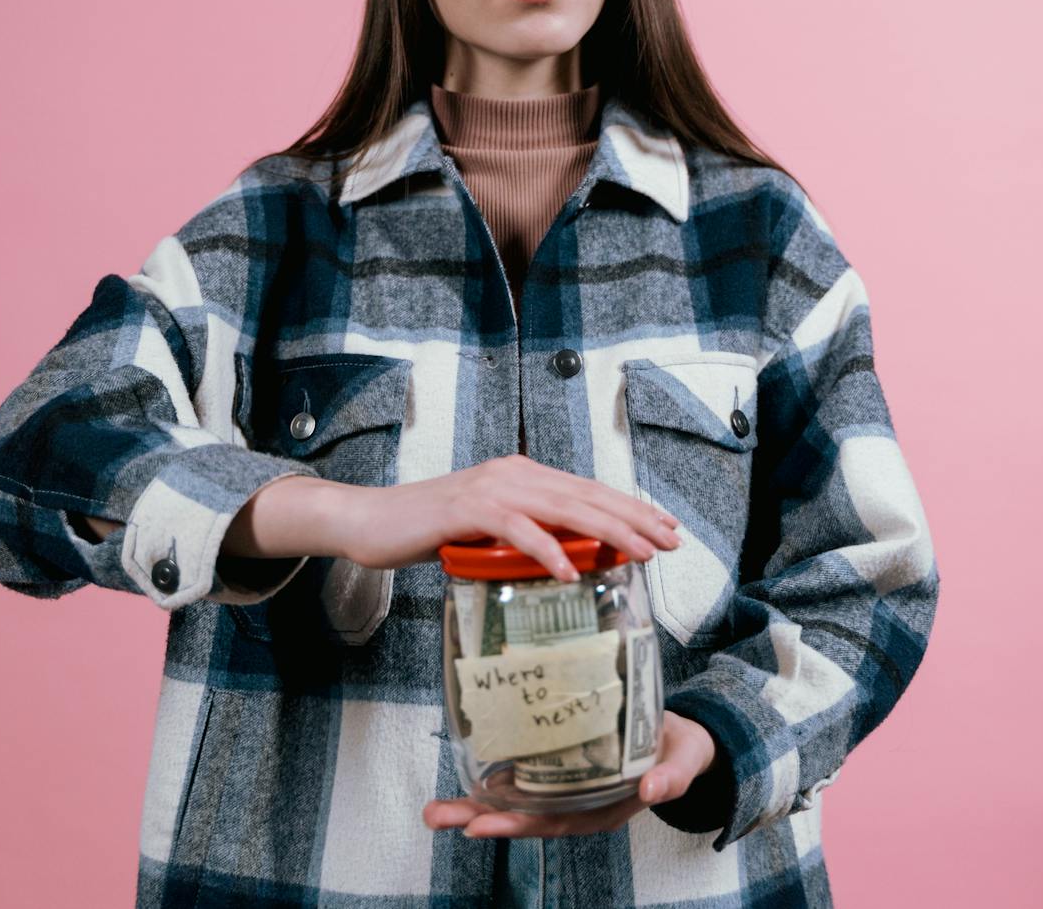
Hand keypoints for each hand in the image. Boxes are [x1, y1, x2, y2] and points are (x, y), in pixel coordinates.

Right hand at [331, 454, 681, 579]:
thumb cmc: (429, 531)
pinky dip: (547, 549)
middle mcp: (513, 474)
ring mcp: (491, 488)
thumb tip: (569, 558)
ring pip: (563, 508)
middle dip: (635, 519)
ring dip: (607, 532)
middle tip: (672, 542)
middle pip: (587, 496)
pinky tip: (571, 570)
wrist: (370, 521)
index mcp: (522, 476)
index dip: (631, 508)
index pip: (588, 491)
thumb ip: (526, 536)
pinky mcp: (467, 509)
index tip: (666, 528)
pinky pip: (517, 530)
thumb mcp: (489, 533)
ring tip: (641, 553)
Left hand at [422, 711, 718, 838]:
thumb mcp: (684, 760)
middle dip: (479, 818)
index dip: (517, 824)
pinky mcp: (559, 764)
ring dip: (474, 805)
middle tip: (436, 817)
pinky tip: (461, 772)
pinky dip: (491, 779)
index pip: (554, 822)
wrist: (680, 735)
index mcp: (604, 809)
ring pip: (515, 800)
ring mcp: (566, 787)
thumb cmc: (680, 749)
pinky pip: (522, 775)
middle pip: (523, 816)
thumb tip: (652, 791)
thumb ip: (671, 776)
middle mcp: (578, 803)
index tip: (480, 824)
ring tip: (433, 810)